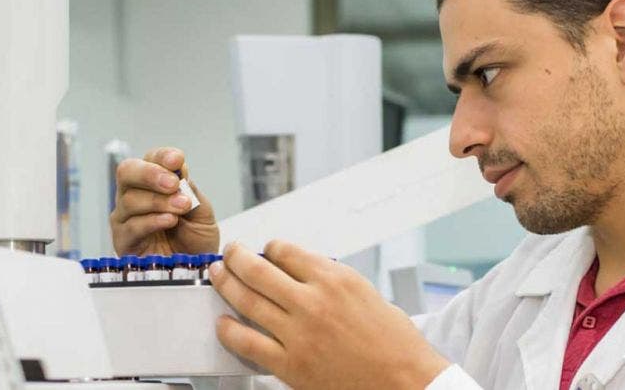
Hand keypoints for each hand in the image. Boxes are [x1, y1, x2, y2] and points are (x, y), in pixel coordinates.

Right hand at [110, 147, 218, 254]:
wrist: (197, 270)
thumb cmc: (196, 240)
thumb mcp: (202, 211)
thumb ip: (190, 190)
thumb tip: (178, 169)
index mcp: (154, 183)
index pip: (150, 159)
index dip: (161, 156)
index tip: (177, 160)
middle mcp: (134, 196)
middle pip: (127, 171)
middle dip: (150, 174)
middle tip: (173, 183)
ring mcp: (125, 218)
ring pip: (130, 199)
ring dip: (159, 201)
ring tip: (182, 207)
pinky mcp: (123, 241)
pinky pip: (132, 226)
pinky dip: (152, 221)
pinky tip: (170, 220)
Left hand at [210, 241, 450, 388]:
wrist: (407, 382)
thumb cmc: (396, 345)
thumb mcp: (368, 294)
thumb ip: (333, 281)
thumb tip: (307, 274)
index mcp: (335, 278)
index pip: (286, 251)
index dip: (270, 247)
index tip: (265, 249)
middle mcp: (313, 301)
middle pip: (258, 269)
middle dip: (238, 256)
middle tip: (230, 252)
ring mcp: (299, 333)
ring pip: (247, 300)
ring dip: (226, 284)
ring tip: (218, 276)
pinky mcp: (291, 364)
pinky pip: (248, 344)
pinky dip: (229, 332)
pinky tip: (223, 324)